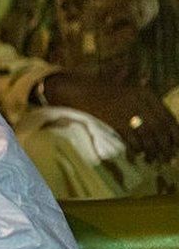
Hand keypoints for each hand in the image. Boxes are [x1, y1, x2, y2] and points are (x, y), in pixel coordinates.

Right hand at [44, 74, 178, 162]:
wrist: (80, 91)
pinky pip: (131, 137)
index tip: (177, 145)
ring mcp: (128, 111)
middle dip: (166, 145)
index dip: (175, 133)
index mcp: (146, 93)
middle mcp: (140, 101)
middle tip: (170, 159)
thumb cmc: (102, 89)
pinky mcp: (116, 120)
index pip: (168, 116)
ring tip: (156, 160)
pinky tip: (139, 154)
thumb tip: (157, 100)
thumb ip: (143, 96)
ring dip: (153, 150)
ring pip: (147, 135)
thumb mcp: (127, 88)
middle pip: (160, 128)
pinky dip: (137, 147)